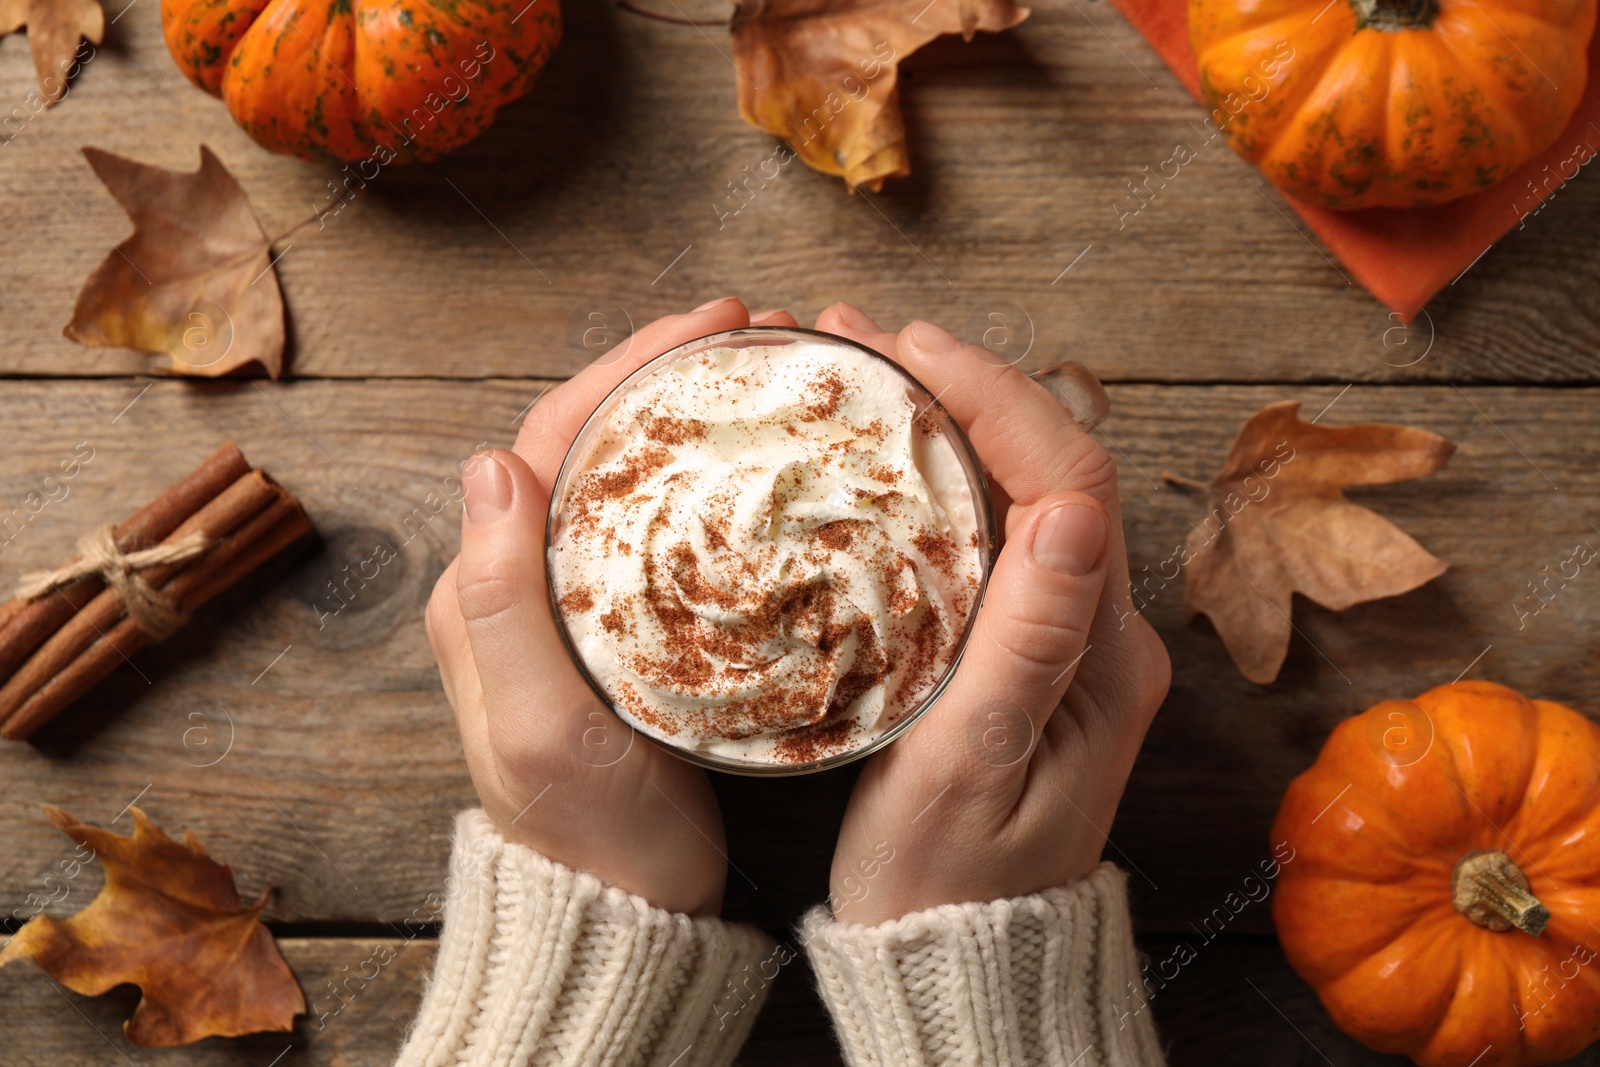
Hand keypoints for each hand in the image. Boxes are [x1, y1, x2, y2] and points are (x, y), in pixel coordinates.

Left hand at [424, 297, 798, 916]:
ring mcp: (575, 606)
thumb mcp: (538, 726)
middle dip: (662, 373)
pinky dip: (705, 482)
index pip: (549, 438)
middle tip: (751, 334)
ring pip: (626, 478)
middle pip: (589, 441)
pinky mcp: (625, 634)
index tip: (709, 326)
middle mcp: (520, 583)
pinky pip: (659, 529)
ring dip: (685, 417)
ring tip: (759, 379)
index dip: (625, 367)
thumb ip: (499, 601)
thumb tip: (490, 462)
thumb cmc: (589, 831)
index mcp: (483, 589)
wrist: (626, 911)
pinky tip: (757, 471)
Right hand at [812, 303, 1170, 925]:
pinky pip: (1001, 536)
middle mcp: (1105, 633)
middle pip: (1056, 466)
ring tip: (863, 377)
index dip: (993, 393)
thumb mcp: (971, 767)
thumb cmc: (948, 883)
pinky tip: (886, 461)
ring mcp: (1074, 642)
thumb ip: (1028, 639)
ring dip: (955, 422)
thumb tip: (1072, 504)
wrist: (962, 961)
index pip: (1072, 477)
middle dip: (966, 385)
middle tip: (859, 340)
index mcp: (1102, 653)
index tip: (905, 346)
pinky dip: (946, 480)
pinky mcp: (1034, 655)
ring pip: (1027, 492)